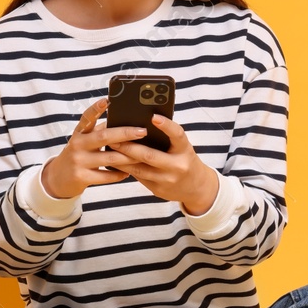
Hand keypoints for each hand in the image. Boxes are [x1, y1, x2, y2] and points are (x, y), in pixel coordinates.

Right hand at [41, 96, 148, 199]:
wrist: (58, 178)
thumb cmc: (78, 155)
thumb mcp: (84, 141)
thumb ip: (99, 132)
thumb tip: (125, 123)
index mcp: (80, 133)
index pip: (87, 118)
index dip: (96, 108)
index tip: (106, 100)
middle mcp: (77, 144)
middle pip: (104, 136)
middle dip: (125, 133)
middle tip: (142, 131)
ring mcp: (79, 161)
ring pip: (109, 158)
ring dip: (128, 157)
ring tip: (143, 154)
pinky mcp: (81, 177)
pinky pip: (106, 176)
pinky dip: (119, 174)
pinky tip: (128, 172)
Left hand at [105, 114, 219, 215]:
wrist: (197, 188)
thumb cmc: (185, 160)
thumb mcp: (182, 148)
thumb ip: (167, 139)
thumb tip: (141, 126)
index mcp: (185, 151)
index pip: (177, 135)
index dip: (166, 125)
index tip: (153, 117)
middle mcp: (177, 166)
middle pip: (150, 155)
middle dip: (129, 147)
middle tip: (114, 138)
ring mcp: (167, 180)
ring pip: (140, 169)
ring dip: (122, 159)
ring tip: (110, 149)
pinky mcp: (158, 190)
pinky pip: (139, 178)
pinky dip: (126, 169)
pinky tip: (115, 162)